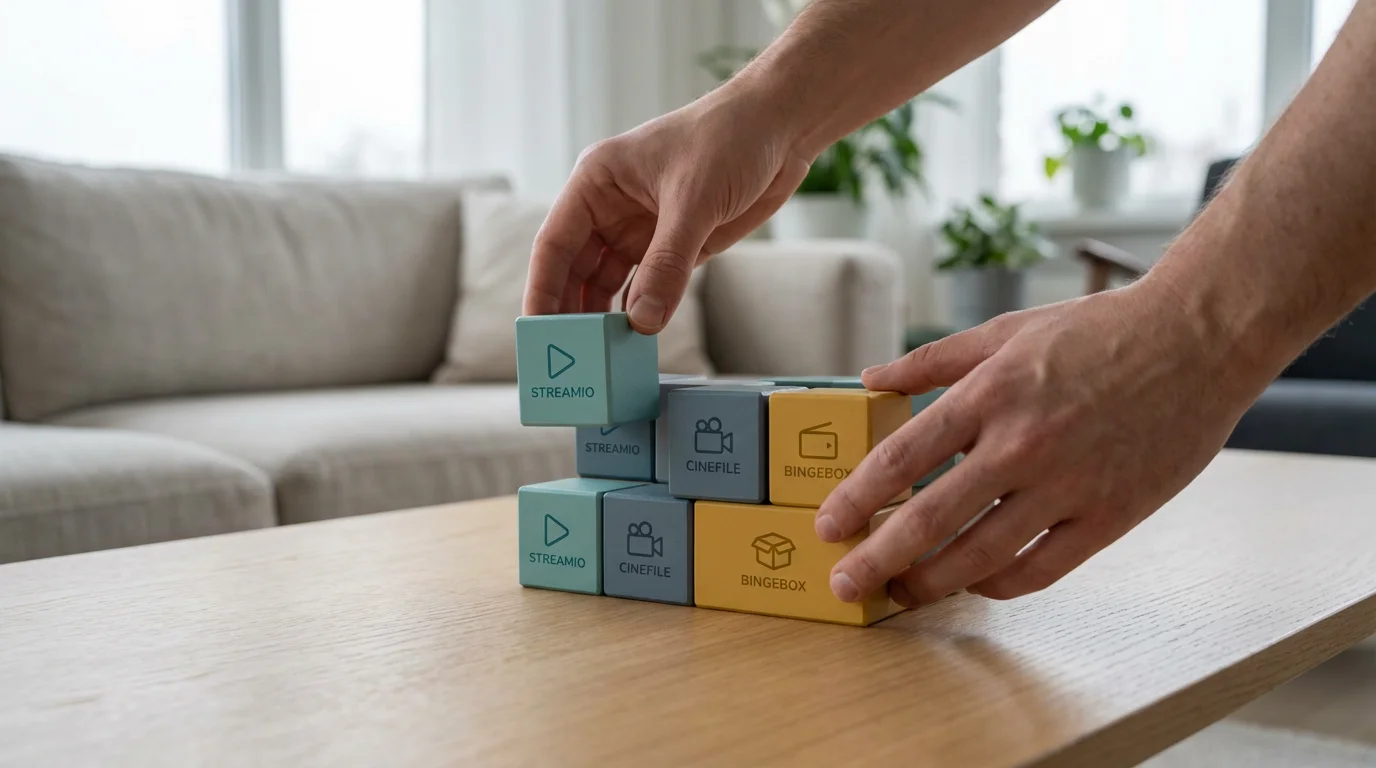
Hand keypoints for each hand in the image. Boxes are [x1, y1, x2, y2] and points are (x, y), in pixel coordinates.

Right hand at [522, 86, 810, 332]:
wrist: (781, 128)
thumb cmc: (729, 137)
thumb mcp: (693, 201)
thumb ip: (667, 264)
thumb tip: (642, 322)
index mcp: (596, 182)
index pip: (554, 244)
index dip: (542, 289)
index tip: (537, 330)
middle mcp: (610, 208)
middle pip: (575, 271)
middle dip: (570, 313)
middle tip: (568, 358)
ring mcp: (640, 230)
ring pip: (606, 285)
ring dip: (602, 319)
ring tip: (598, 359)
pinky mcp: (672, 246)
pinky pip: (645, 289)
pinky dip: (638, 314)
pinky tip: (633, 342)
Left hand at [817, 278, 1268, 606]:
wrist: (1197, 339)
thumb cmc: (1097, 330)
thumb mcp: (1005, 329)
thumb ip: (932, 361)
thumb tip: (870, 379)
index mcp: (988, 394)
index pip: (901, 459)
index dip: (856, 499)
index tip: (826, 527)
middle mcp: (1021, 444)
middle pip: (929, 519)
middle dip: (877, 559)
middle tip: (843, 584)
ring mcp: (1067, 485)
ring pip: (980, 556)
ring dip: (930, 583)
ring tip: (901, 593)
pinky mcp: (1110, 516)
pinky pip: (1040, 570)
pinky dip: (998, 584)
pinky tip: (974, 582)